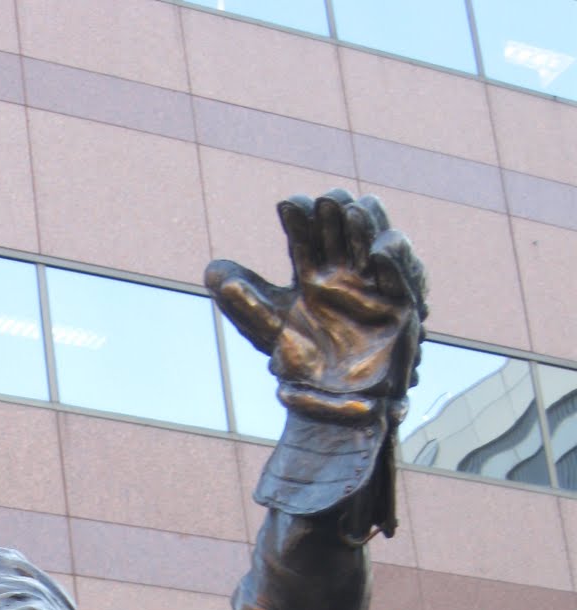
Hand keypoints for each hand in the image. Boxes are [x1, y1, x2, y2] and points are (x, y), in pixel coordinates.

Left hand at [205, 191, 426, 423]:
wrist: (332, 403)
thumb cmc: (304, 365)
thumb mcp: (271, 330)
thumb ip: (245, 302)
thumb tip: (211, 270)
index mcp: (310, 272)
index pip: (305, 232)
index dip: (299, 214)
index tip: (288, 206)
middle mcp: (342, 270)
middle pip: (341, 224)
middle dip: (334, 210)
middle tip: (321, 204)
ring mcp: (372, 283)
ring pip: (374, 237)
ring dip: (365, 222)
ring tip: (349, 212)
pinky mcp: (400, 302)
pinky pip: (402, 272)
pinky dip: (394, 258)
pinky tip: (378, 252)